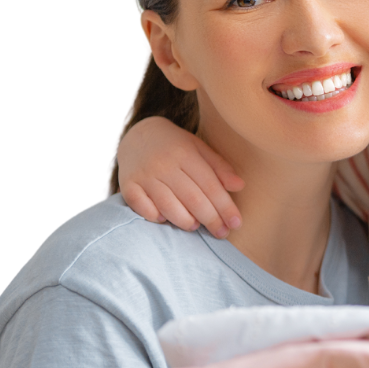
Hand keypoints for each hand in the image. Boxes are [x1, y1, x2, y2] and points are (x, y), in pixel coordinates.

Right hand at [117, 117, 243, 238]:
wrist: (137, 134)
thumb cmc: (175, 146)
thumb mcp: (198, 148)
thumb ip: (219, 167)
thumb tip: (239, 186)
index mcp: (185, 153)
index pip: (210, 185)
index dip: (225, 207)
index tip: (236, 223)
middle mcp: (164, 164)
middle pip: (193, 199)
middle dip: (211, 220)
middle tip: (221, 233)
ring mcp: (145, 176)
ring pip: (169, 206)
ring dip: (186, 221)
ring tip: (196, 226)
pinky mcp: (128, 185)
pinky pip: (143, 208)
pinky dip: (156, 217)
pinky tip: (165, 220)